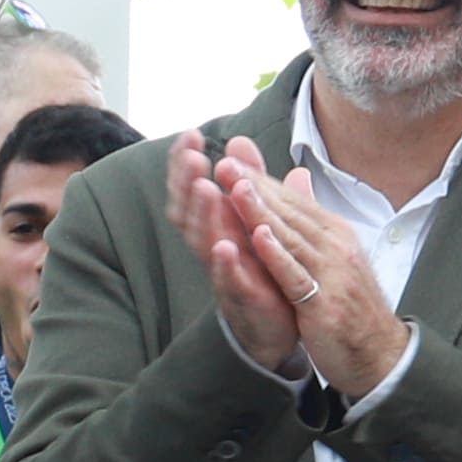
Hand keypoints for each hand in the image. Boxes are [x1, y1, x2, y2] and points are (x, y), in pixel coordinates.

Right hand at [172, 138, 310, 377]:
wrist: (275, 325)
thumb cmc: (260, 269)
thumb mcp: (253, 218)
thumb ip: (249, 182)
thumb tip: (240, 140)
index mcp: (216, 225)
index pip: (192, 190)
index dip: (186, 165)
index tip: (189, 135)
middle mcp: (212, 246)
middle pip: (189, 211)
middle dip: (188, 182)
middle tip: (193, 155)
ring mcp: (223, 272)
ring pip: (204, 242)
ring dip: (203, 215)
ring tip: (204, 188)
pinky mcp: (241, 297)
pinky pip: (228, 281)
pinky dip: (224, 265)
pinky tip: (224, 247)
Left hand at [244, 166, 408, 401]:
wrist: (377, 353)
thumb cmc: (350, 307)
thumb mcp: (332, 258)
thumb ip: (311, 220)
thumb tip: (297, 179)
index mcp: (336, 235)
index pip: (294, 202)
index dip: (262, 181)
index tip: (233, 161)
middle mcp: (336, 247)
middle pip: (290, 213)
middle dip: (256, 187)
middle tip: (226, 164)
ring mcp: (332, 273)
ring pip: (291, 237)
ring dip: (262, 211)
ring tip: (236, 188)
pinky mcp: (323, 302)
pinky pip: (296, 274)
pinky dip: (277, 254)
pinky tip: (258, 236)